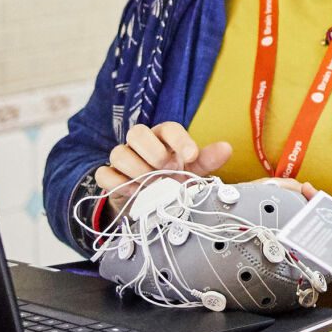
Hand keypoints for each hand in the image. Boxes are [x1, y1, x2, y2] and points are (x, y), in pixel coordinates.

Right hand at [92, 122, 232, 203]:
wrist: (152, 203)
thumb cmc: (174, 179)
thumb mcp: (192, 171)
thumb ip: (208, 160)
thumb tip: (227, 148)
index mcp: (164, 137)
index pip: (169, 128)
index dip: (180, 140)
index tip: (191, 157)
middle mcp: (141, 144)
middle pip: (136, 132)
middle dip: (153, 152)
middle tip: (167, 169)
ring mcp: (123, 159)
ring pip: (118, 152)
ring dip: (136, 169)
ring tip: (151, 184)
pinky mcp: (110, 177)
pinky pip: (104, 174)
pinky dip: (117, 183)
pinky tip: (134, 192)